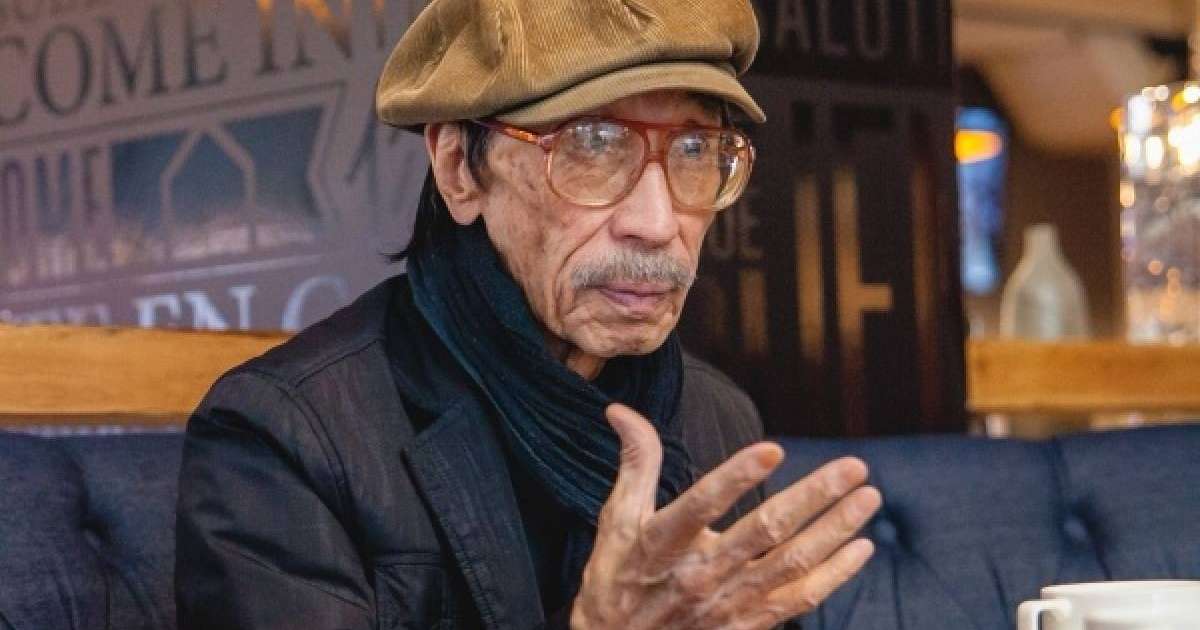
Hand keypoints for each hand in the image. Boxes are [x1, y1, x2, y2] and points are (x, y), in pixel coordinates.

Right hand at [570, 404, 880, 629]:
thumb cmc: (618, 579)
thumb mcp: (617, 520)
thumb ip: (635, 462)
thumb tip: (620, 409)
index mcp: (662, 543)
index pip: (701, 506)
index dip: (735, 478)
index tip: (773, 449)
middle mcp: (700, 575)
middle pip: (764, 532)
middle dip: (814, 497)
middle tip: (854, 466)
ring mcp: (729, 603)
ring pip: (792, 564)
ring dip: (835, 530)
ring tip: (868, 497)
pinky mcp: (748, 624)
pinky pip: (799, 601)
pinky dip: (834, 576)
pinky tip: (860, 548)